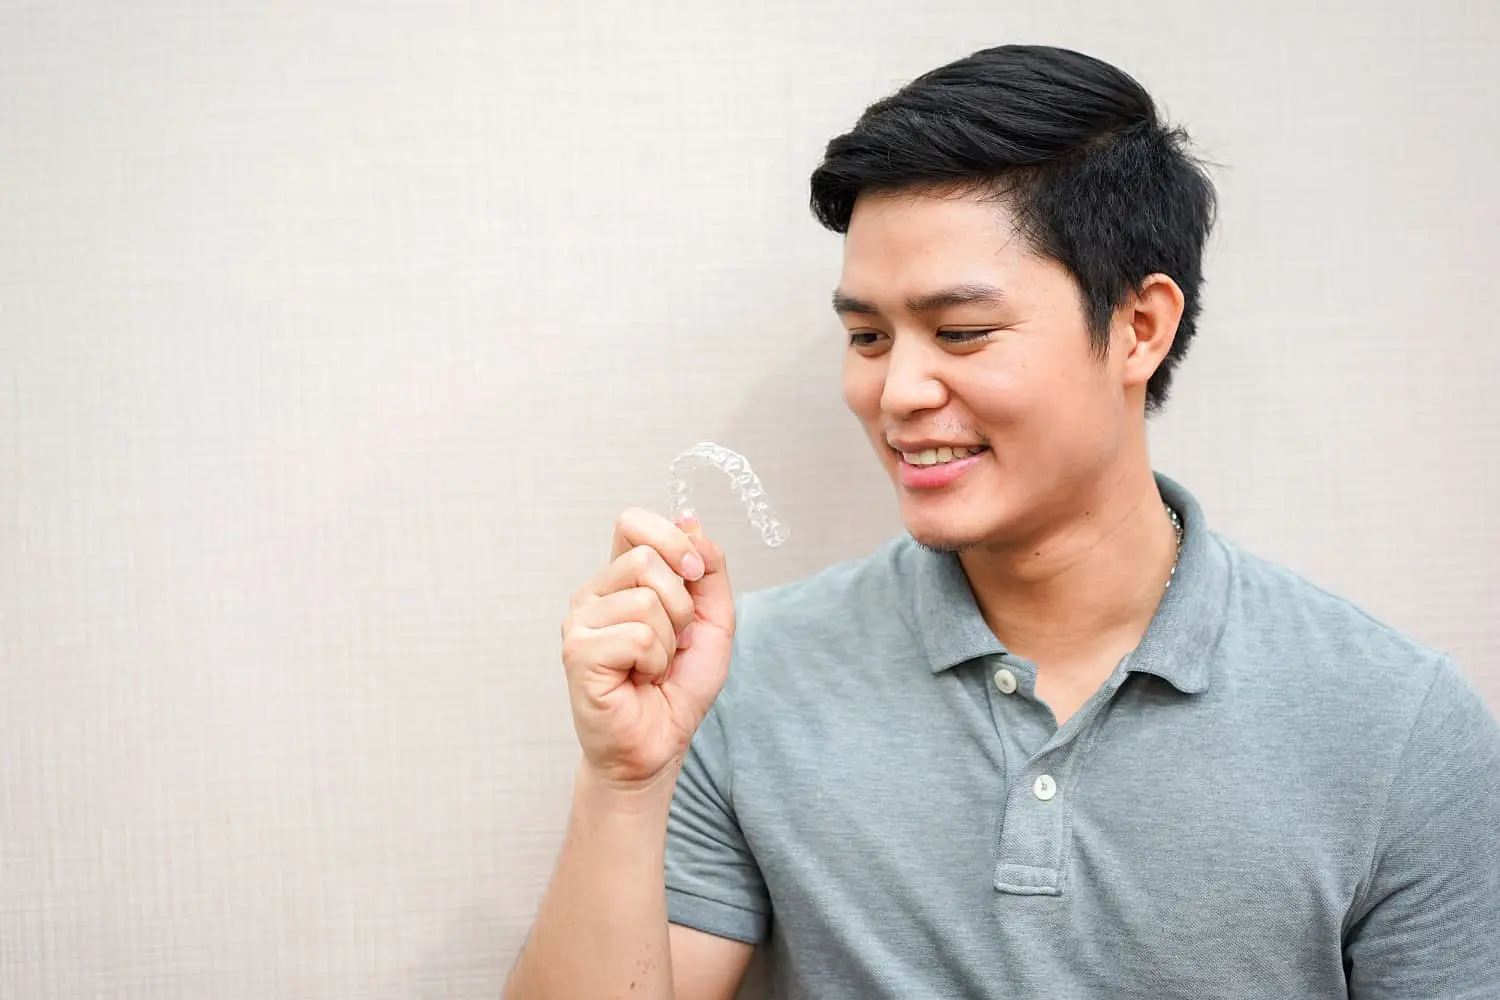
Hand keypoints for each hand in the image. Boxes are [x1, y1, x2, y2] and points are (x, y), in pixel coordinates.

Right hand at [560, 508, 735, 785]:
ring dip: (668, 641)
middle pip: (645, 559)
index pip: (632, 523)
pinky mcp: (579, 652)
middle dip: (680, 605)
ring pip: (645, 601)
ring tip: (653, 666)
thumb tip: (691, 521)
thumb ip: (708, 572)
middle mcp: (593, 594)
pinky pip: (637, 636)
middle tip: (672, 643)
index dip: (671, 540)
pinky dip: (654, 662)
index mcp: (620, 580)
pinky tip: (638, 679)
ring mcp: (580, 622)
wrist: (657, 745)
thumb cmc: (676, 688)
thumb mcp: (712, 622)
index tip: (694, 573)